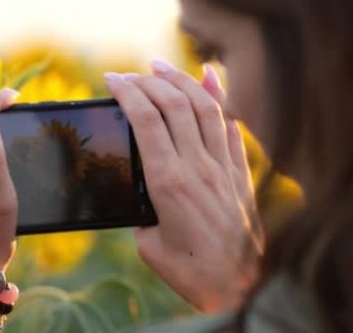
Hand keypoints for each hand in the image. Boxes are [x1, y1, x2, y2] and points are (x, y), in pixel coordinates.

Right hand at [105, 61, 263, 312]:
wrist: (241, 286)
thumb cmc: (191, 272)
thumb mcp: (149, 246)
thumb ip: (143, 212)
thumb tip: (142, 195)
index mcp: (169, 182)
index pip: (146, 119)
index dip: (127, 91)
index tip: (111, 79)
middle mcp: (198, 166)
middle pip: (173, 103)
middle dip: (147, 79)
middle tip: (128, 73)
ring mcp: (222, 166)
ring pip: (204, 106)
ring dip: (180, 79)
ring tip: (160, 66)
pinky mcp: (239, 172)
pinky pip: (230, 124)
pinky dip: (220, 96)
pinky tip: (209, 76)